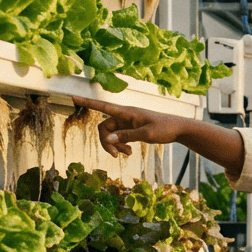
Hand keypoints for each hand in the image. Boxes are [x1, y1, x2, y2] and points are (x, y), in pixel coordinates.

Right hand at [72, 96, 244, 175]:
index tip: (72, 96)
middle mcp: (124, 115)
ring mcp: (127, 122)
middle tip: (116, 155)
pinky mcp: (131, 129)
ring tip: (127, 154)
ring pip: (110, 135)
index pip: (102, 106)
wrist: (178, 129)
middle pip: (104, 128)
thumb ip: (126, 136)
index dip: (87, 102)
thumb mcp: (146, 134)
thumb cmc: (164, 128)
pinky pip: (118, 137)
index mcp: (126, 112)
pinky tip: (129, 152)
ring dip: (114, 146)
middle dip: (106, 142)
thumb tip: (107, 139)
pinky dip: (120, 145)